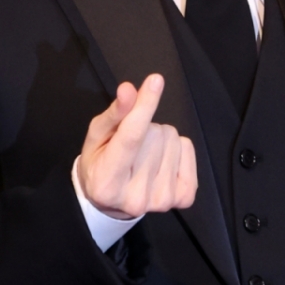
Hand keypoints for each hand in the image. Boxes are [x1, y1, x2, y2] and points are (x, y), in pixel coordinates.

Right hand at [77, 75, 197, 218]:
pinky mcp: (184, 198)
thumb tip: (129, 90)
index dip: (144, 107)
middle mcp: (136, 196)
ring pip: (172, 139)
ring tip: (145, 154)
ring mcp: (163, 200)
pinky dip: (177, 148)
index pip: (131, 138)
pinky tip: (162, 161)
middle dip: (145, 128)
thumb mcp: (96, 138)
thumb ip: (114, 115)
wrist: (112, 203)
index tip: (155, 81)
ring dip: (160, 139)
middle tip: (133, 145)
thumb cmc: (100, 164)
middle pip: (155, 134)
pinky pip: (188, 148)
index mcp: (108, 182)